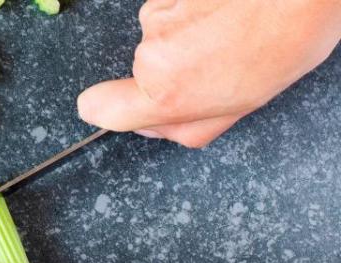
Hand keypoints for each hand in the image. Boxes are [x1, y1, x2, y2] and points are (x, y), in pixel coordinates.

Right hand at [78, 0, 340, 147]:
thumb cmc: (284, 40)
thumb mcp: (241, 106)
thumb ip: (188, 127)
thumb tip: (154, 126)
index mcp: (167, 95)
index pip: (102, 110)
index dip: (102, 109)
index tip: (107, 106)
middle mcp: (153, 56)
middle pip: (142, 72)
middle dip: (172, 70)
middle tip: (217, 63)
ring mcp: (157, 18)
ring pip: (159, 39)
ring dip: (188, 38)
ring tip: (229, 31)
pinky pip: (169, 10)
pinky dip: (191, 12)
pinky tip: (224, 11)